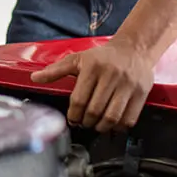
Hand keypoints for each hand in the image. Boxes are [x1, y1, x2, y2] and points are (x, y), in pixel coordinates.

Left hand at [30, 38, 154, 131]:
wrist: (134, 49)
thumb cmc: (102, 57)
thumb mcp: (77, 59)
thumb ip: (55, 70)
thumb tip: (35, 77)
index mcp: (93, 67)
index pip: (79, 99)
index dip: (74, 114)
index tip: (73, 119)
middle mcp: (111, 76)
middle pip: (95, 110)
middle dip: (86, 122)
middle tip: (84, 123)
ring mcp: (128, 85)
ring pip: (112, 117)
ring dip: (101, 127)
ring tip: (96, 125)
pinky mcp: (141, 93)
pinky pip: (129, 118)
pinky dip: (119, 127)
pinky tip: (112, 124)